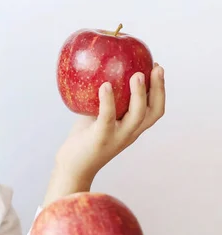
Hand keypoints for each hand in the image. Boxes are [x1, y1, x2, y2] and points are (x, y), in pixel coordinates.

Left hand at [43, 63, 165, 205]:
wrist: (73, 167)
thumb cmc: (85, 138)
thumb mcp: (98, 116)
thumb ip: (104, 100)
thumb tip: (101, 72)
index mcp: (132, 128)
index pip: (155, 109)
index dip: (160, 89)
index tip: (156, 68)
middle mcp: (130, 133)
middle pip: (153, 111)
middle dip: (158, 88)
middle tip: (155, 67)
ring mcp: (117, 137)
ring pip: (137, 115)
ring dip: (139, 94)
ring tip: (136, 75)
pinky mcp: (101, 137)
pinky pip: (107, 117)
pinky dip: (108, 100)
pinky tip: (105, 85)